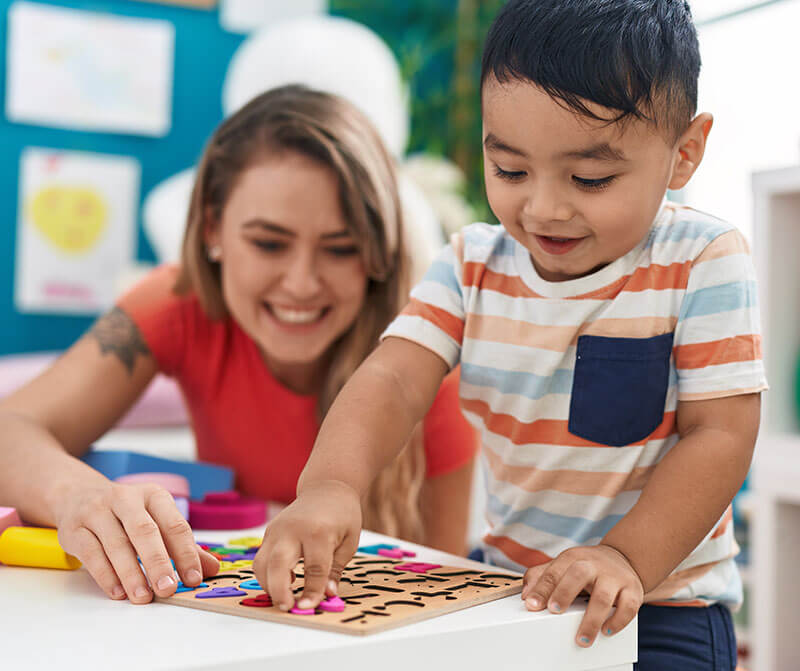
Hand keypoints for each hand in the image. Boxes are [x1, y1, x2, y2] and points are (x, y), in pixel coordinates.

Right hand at [53, 479, 218, 602]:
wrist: (79, 496)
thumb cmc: (127, 514)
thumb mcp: (157, 520)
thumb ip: (183, 545)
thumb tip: (213, 569)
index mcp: (153, 495)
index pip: (174, 525)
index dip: (186, 553)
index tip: (194, 578)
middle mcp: (126, 499)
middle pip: (145, 532)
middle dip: (158, 562)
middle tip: (168, 589)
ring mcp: (97, 512)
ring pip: (117, 544)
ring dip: (132, 574)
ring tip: (144, 597)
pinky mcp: (74, 529)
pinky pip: (92, 553)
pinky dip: (106, 575)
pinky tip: (118, 592)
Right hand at [253, 480, 361, 611]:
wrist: (326, 488)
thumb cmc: (342, 514)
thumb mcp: (349, 541)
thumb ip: (335, 570)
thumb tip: (327, 595)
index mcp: (318, 531)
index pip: (313, 568)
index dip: (312, 591)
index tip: (308, 607)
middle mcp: (293, 529)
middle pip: (277, 563)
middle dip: (279, 590)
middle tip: (287, 607)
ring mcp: (277, 529)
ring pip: (261, 563)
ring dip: (268, 585)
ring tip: (286, 597)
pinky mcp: (269, 532)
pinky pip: (261, 558)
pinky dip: (267, 574)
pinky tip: (284, 581)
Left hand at [522, 544, 643, 646]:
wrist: (622, 559)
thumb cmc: (586, 568)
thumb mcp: (563, 566)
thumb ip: (541, 576)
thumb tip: (526, 595)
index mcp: (573, 557)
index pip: (555, 571)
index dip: (542, 588)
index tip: (532, 604)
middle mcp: (594, 565)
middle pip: (578, 574)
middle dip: (564, 593)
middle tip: (554, 611)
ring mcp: (615, 577)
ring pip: (603, 596)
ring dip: (591, 619)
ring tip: (581, 638)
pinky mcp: (633, 590)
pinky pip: (629, 606)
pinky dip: (618, 620)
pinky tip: (606, 631)